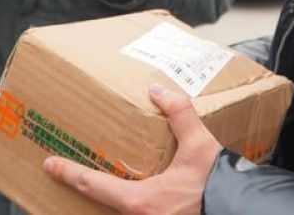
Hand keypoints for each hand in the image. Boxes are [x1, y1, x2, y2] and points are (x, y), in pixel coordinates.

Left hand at [44, 83, 221, 214]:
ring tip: (100, 181)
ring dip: (107, 198)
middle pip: (101, 204)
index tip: (49, 164)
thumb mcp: (199, 145)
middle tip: (70, 171)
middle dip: (85, 188)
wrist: (243, 211)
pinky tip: (136, 190)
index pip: (92, 184)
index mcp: (140, 202)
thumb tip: (158, 90)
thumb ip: (179, 114)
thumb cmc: (218, 187)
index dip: (68, 172)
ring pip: (118, 212)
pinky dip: (130, 204)